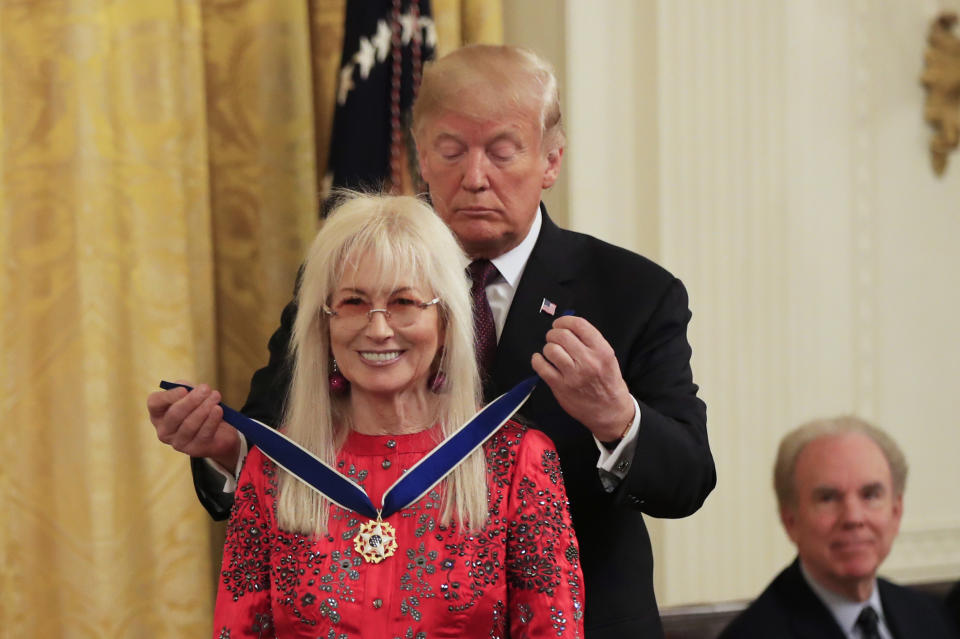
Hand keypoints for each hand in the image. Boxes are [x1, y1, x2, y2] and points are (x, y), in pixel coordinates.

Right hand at [147, 382, 240, 469]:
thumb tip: (185, 387)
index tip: (184, 389)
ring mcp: (178, 443)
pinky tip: (218, 409)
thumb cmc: (200, 408)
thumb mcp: (192, 395)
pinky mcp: (194, 450)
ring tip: (216, 396)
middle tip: (206, 388)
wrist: (219, 431)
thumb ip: (186, 388)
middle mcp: (164, 431)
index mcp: (158, 414)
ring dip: (204, 408)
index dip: (168, 396)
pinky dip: (212, 420)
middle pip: (174, 414)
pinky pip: (203, 434)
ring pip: (189, 424)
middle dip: (191, 400)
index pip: (155, 403)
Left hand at [531, 316, 635, 441]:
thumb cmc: (608, 383)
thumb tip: (567, 327)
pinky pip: (541, 367)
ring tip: (551, 351)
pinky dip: (537, 360)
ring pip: (551, 349)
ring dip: (547, 347)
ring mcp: (573, 375)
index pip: (579, 325)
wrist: (610, 410)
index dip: (565, 320)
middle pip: (562, 335)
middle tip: (553, 337)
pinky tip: (540, 360)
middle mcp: (587, 361)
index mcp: (602, 351)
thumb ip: (590, 342)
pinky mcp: (560, 386)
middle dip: (553, 333)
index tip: (560, 323)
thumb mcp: (608, 358)